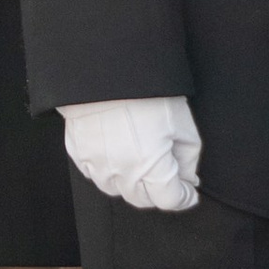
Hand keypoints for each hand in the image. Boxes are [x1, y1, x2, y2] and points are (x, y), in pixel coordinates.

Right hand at [61, 95, 201, 211]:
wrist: (106, 68)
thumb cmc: (148, 93)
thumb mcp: (183, 124)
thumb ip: (188, 159)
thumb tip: (188, 179)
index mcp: (152, 167)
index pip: (170, 200)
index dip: (184, 196)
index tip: (188, 190)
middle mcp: (123, 172)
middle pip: (143, 199)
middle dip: (158, 191)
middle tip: (165, 171)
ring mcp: (97, 164)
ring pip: (117, 190)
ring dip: (131, 183)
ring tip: (139, 160)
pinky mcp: (79, 152)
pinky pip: (94, 173)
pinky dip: (108, 170)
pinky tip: (116, 152)